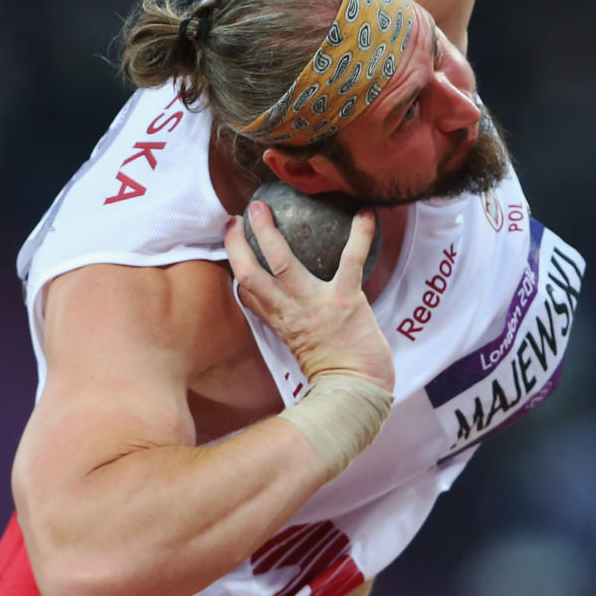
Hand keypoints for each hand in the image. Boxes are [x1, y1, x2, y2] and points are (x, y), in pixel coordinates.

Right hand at [224, 202, 394, 393]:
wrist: (358, 389)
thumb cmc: (333, 368)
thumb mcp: (296, 346)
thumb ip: (278, 321)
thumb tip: (258, 298)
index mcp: (279, 322)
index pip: (246, 291)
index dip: (235, 260)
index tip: (231, 235)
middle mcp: (290, 312)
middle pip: (251, 274)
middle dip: (239, 243)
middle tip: (240, 215)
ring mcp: (316, 305)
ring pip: (283, 263)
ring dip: (269, 232)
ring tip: (263, 207)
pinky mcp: (346, 300)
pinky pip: (350, 260)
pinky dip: (359, 235)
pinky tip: (364, 213)